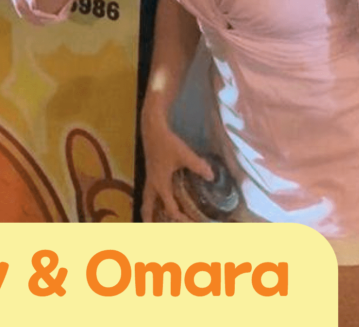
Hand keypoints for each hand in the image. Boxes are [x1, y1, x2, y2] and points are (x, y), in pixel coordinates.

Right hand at [140, 107, 213, 221]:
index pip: (170, 208)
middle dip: (150, 219)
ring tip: (150, 219)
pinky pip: (148, 190)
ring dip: (148, 209)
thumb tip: (212, 177)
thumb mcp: (184, 154)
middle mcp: (153, 184)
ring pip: (146, 198)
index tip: (191, 223)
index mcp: (161, 184)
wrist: (152, 128)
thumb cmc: (167, 143)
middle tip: (152, 230)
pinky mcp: (150, 170)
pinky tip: (158, 196)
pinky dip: (151, 198)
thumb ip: (198, 166)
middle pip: (148, 206)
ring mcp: (150, 177)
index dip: (180, 218)